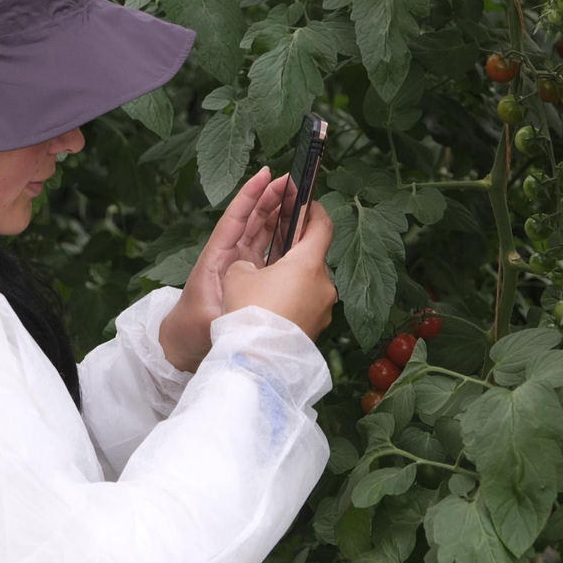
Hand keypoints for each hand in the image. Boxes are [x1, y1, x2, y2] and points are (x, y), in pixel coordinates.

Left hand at [158, 168, 289, 370]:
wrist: (181, 345)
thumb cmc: (190, 329)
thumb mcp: (210, 317)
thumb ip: (230, 306)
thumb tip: (254, 296)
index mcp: (217, 258)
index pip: (235, 220)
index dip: (250, 196)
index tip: (265, 175)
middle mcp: (229, 256)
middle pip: (252, 220)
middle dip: (271, 198)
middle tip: (293, 181)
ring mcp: (241, 265)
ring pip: (263, 232)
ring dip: (280, 214)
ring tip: (299, 197)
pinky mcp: (251, 276)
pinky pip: (269, 251)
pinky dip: (283, 238)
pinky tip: (299, 229)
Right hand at [218, 199, 336, 341]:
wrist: (257, 361)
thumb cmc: (249, 312)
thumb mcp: (238, 274)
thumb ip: (250, 262)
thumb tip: (253, 267)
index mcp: (308, 263)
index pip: (322, 225)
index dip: (313, 209)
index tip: (303, 201)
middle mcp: (324, 284)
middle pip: (314, 255)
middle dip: (296, 244)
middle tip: (279, 233)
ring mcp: (324, 308)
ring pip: (310, 281)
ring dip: (293, 274)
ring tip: (267, 274)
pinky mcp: (317, 327)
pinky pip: (306, 303)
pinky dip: (293, 296)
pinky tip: (271, 301)